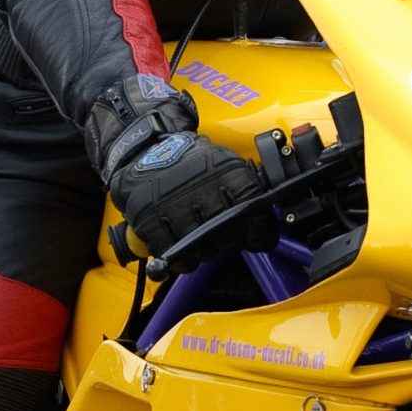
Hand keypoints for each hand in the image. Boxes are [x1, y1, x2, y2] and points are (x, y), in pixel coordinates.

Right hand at [112, 132, 266, 262]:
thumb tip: (265, 221)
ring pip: (204, 251)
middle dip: (230, 241)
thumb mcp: (224, 163)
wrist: (146, 149)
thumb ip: (245, 189)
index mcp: (227, 175)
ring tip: (201, 236)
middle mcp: (203, 192)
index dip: (259, 234)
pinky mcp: (151, 222)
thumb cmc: (189, 160)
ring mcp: (175, 209)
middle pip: (230, 238)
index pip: (255, 217)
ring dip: (206, 250)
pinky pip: (177, 257)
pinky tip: (185, 249)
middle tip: (223, 233)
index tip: (255, 237)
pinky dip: (184, 261)